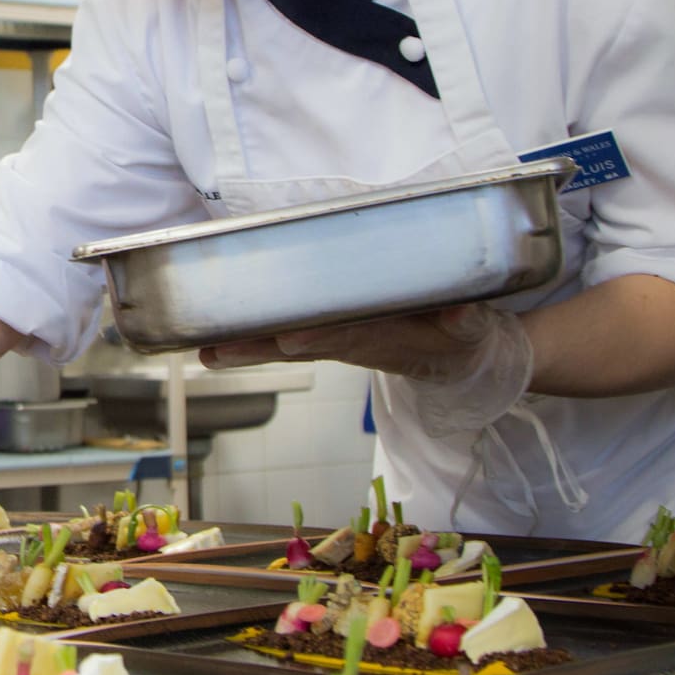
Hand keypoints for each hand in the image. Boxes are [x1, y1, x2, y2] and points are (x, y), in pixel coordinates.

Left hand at [200, 304, 532, 436]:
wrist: (455, 360)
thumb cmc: (459, 339)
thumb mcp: (472, 333)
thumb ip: (466, 322)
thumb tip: (462, 313)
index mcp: (381, 341)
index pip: (344, 338)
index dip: (318, 338)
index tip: (289, 339)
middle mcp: (348, 343)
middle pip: (297, 346)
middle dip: (257, 349)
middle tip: (216, 352)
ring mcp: (333, 342)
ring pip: (281, 346)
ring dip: (242, 350)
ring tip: (202, 354)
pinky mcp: (326, 337)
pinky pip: (281, 341)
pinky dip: (248, 343)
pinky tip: (211, 347)